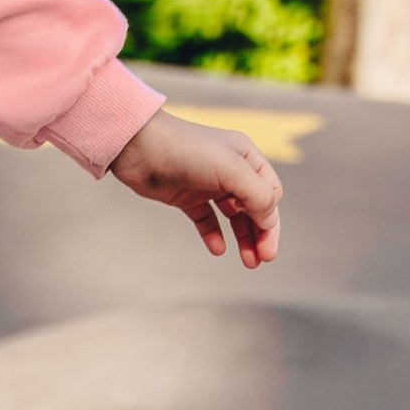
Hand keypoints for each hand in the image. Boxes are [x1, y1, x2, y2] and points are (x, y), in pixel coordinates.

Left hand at [109, 107, 281, 267]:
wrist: (138, 147)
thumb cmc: (186, 150)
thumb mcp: (231, 169)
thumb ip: (257, 194)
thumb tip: (269, 220)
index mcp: (246, 156)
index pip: (270, 192)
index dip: (271, 219)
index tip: (264, 241)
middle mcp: (230, 169)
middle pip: (255, 207)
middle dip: (261, 233)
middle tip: (262, 259)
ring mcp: (207, 183)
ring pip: (233, 216)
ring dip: (243, 238)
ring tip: (248, 262)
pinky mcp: (186, 196)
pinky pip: (206, 219)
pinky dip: (214, 234)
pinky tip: (217, 249)